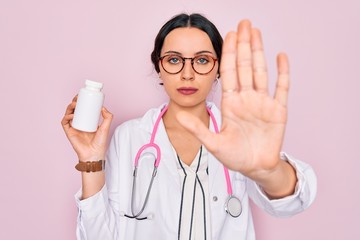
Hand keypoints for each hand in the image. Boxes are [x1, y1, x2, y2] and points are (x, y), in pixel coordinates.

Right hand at [61, 95, 112, 161]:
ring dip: (69, 107)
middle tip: (78, 98)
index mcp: (86, 120)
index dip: (80, 101)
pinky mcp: (69, 132)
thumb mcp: (106, 127)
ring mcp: (73, 127)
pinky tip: (71, 115)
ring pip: (68, 114)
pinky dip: (66, 117)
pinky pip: (64, 123)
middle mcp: (79, 123)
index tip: (83, 95)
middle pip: (74, 109)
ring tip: (75, 104)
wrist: (94, 153)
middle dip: (74, 102)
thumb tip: (102, 107)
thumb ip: (108, 117)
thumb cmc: (100, 142)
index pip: (82, 108)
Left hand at [177, 20, 289, 179]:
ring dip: (259, 51)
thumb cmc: (234, 157)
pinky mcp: (278, 110)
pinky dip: (282, 72)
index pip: (229, 72)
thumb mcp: (212, 143)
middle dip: (243, 44)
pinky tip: (280, 56)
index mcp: (231, 103)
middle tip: (244, 23)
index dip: (229, 53)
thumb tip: (177, 115)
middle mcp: (246, 98)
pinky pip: (282, 87)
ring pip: (261, 71)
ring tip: (257, 32)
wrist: (255, 168)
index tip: (228, 35)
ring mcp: (263, 102)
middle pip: (245, 66)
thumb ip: (197, 128)